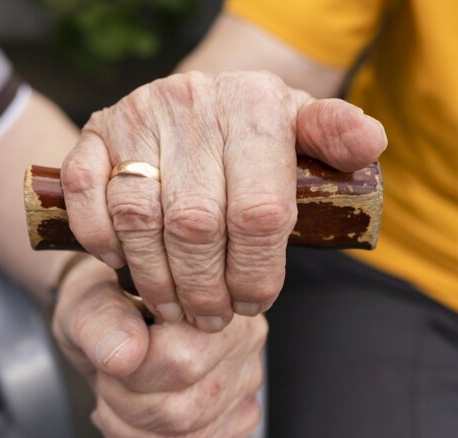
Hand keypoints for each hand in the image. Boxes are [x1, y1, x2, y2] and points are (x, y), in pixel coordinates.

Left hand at [52, 258, 265, 437]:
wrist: (116, 323)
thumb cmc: (108, 306)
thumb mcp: (88, 302)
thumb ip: (102, 322)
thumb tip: (124, 354)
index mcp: (213, 304)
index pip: (181, 362)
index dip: (129, 376)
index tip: (110, 362)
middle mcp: (242, 344)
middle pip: (182, 412)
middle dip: (124, 407)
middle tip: (110, 382)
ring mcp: (243, 387)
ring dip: (129, 432)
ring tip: (117, 401)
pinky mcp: (236, 422)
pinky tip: (132, 424)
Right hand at [61, 70, 385, 331]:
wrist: (196, 99)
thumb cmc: (256, 131)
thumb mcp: (303, 129)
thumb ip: (336, 139)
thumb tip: (371, 143)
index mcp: (256, 105)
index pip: (260, 211)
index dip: (256, 273)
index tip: (253, 303)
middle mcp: (194, 103)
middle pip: (196, 224)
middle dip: (205, 288)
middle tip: (212, 319)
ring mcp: (138, 116)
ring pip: (138, 216)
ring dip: (155, 278)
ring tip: (176, 309)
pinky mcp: (95, 131)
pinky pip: (86, 192)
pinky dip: (100, 236)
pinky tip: (121, 264)